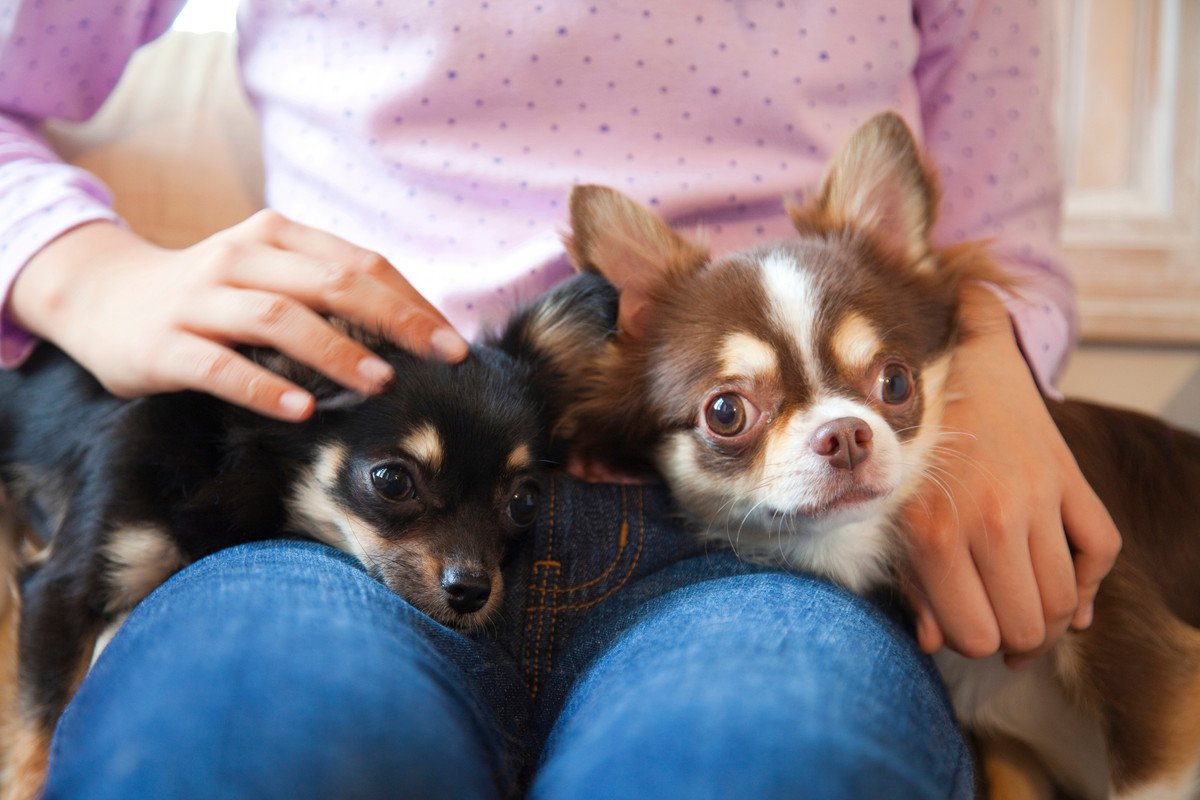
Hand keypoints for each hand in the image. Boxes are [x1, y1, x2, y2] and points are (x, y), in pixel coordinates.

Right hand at [10, 212, 467, 419]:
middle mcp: (242, 258)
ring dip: (335, 351)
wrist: (102, 295)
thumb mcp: (271, 275)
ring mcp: (200, 299)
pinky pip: (219, 366)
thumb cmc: (212, 294)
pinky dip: (263, 388)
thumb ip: (329, 289)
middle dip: (394, 321)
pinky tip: (301, 410)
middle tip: (440, 358)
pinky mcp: (164, 344)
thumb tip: (416, 330)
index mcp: (279, 236)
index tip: (453, 342)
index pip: (361, 263)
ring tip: (382, 384)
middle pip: (331, 283)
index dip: (412, 302)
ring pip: (278, 319)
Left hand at [898, 285, 1120, 666]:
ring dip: (1050, 619)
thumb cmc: (908, 447)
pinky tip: (1071, 594)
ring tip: (1027, 615)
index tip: (962, 629)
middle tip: (998, 629)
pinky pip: (1103, 549)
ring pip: (1065, 599)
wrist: (950, 363)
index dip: (969, 643)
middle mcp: (990, 518)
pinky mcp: (1069, 476)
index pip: (974, 634)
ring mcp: (1036, 497)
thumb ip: (912, 581)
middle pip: (1026, 626)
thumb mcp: (891, 514)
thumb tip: (937, 642)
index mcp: (934, 532)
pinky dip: (1093, 581)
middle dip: (1013, 641)